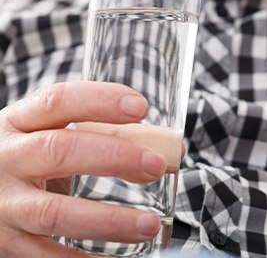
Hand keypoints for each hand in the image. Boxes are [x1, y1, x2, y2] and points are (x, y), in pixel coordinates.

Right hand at [0, 81, 166, 256]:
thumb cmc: (32, 153)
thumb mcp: (53, 132)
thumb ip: (108, 132)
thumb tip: (173, 148)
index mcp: (20, 120)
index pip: (58, 101)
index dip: (99, 101)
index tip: (141, 107)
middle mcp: (6, 158)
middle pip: (59, 150)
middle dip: (114, 157)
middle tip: (156, 166)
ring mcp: (2, 204)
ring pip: (53, 212)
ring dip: (107, 220)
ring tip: (149, 224)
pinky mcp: (4, 242)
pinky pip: (43, 257)